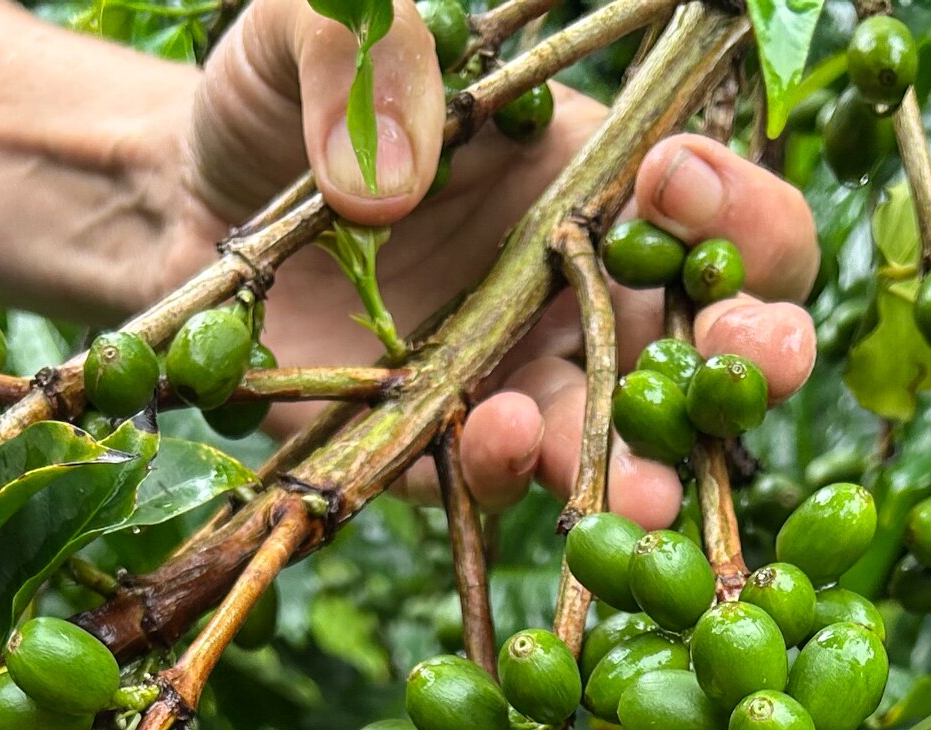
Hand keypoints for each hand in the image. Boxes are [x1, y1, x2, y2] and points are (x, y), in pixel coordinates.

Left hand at [173, 0, 821, 523]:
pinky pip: (491, 479)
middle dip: (754, 352)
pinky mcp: (434, 449)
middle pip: (716, 342)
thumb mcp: (313, 26)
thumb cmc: (277, 96)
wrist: (176, 198)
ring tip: (648, 482)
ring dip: (647, 465)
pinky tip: (498, 439)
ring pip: (623, 440)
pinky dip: (506, 472)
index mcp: (599, 181)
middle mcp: (581, 291)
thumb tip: (389, 180)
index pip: (729, 209)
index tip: (670, 181)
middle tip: (748, 353)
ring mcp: (515, 380)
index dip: (736, 204)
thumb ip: (370, 48)